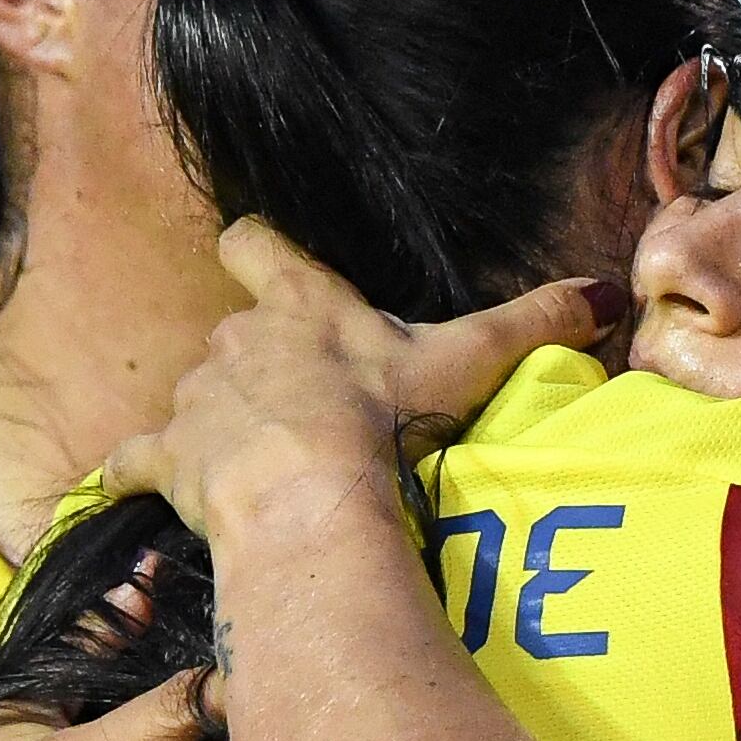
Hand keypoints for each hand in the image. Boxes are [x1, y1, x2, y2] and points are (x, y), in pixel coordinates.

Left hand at [103, 221, 627, 540]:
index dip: (256, 253)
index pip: (254, 246)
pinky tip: (138, 493)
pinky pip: (136, 463)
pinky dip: (139, 476)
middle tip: (304, 410)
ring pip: (198, 400)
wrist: (308, 491)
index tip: (261, 262)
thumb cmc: (384, 416)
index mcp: (300, 307)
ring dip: (221, 427)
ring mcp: (196, 401)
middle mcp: (235, 342)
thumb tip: (603, 292)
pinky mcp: (168, 460)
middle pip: (231, 336)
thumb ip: (534, 322)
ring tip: (258, 470)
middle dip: (257, 368)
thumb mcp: (467, 361)